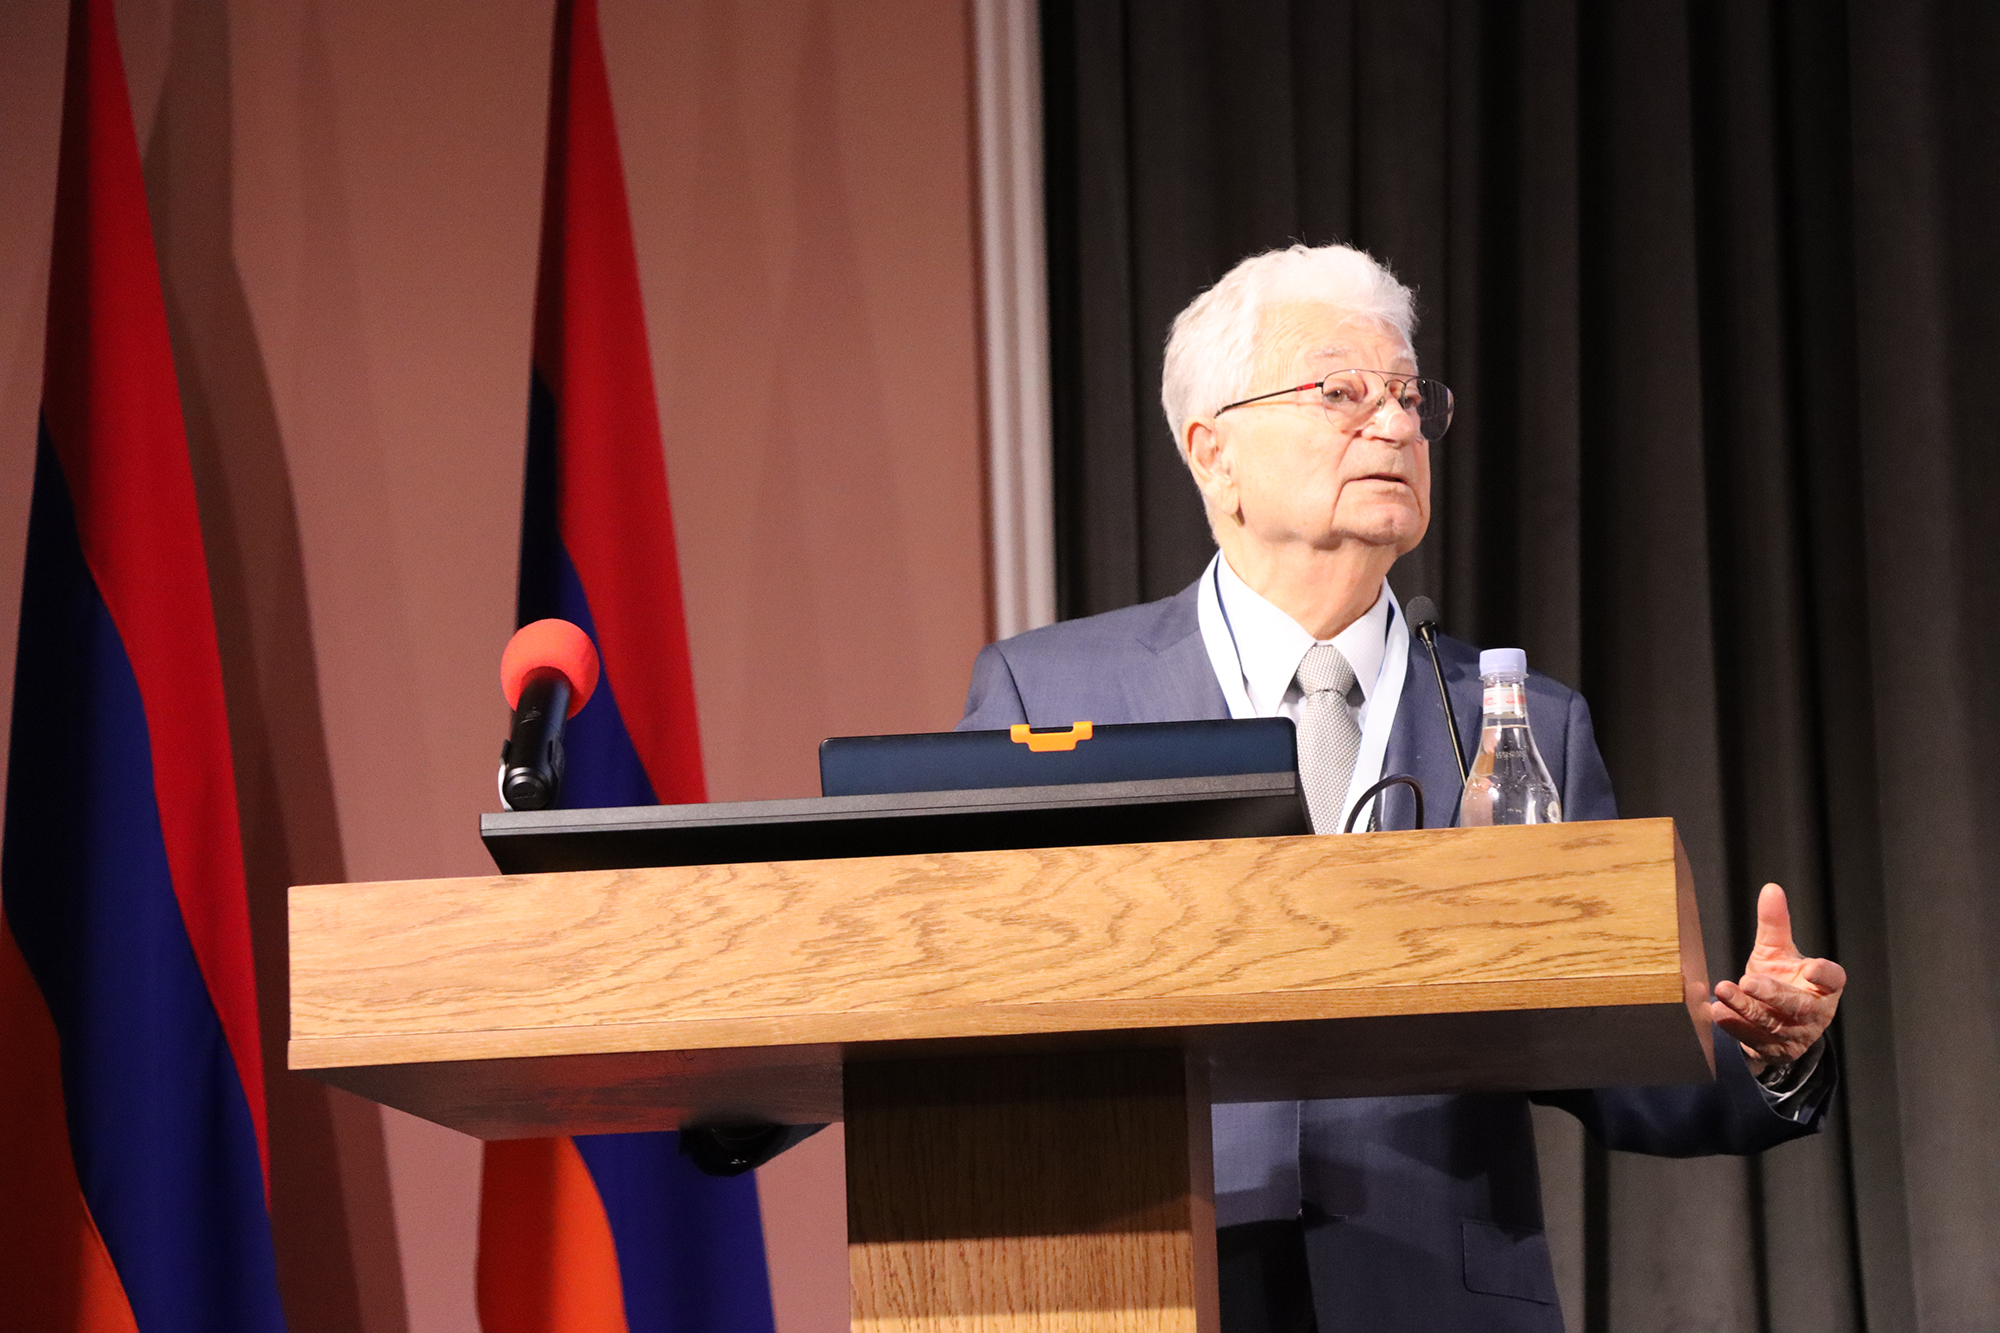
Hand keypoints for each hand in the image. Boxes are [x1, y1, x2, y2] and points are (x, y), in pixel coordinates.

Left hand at [1710, 883, 1845, 1075]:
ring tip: (1723, 991)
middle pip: (1798, 1005)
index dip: (1824, 975)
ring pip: (1771, 1024)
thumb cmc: (1780, 980)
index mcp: (1823, 987)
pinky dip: (1734, 1027)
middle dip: (1773, 994)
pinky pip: (1753, 1040)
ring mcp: (1794, 1035)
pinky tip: (1717, 1012)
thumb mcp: (1777, 951)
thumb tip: (1770, 888)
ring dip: (1745, 1009)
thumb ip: (1776, 924)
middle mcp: (1814, 1013)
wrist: (1770, 1023)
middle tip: (1749, 980)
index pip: (1832, 979)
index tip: (1811, 968)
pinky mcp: (1773, 1051)